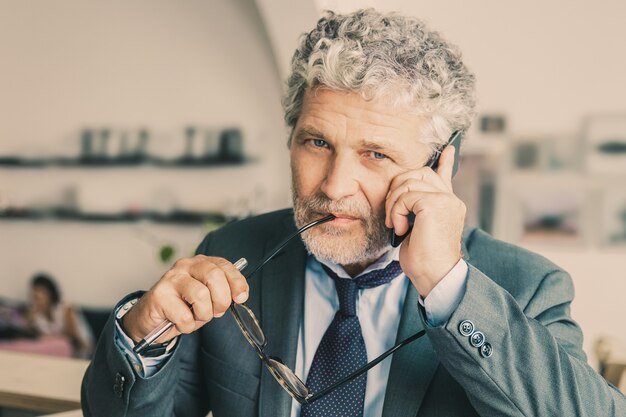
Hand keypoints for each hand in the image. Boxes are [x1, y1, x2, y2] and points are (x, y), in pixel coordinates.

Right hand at [122, 255, 248, 343]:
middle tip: (217, 312)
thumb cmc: (182, 307)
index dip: (237, 282)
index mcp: (200, 263)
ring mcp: (171, 279)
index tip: (241, 297)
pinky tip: (179, 323)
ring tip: (195, 317)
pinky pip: (184, 315)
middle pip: (214, 276)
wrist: (151, 318)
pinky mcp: (159, 295)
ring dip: (203, 314)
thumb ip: (222, 293)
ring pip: (200, 295)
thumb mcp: (207, 298)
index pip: (224, 266)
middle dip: (221, 300)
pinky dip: (187, 326)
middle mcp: (185, 266)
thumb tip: (240, 295)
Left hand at [385, 146, 465, 297]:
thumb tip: (403, 197)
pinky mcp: (435, 204)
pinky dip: (397, 211)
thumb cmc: (423, 259)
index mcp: (448, 203)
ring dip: (394, 203)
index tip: (448, 149)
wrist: (434, 276)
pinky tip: (401, 228)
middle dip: (397, 187)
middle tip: (393, 212)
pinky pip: (406, 196)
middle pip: (418, 172)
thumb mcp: (416, 229)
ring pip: (408, 182)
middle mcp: (450, 199)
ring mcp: (445, 200)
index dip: (445, 161)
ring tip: (396, 224)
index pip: (446, 175)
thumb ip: (415, 209)